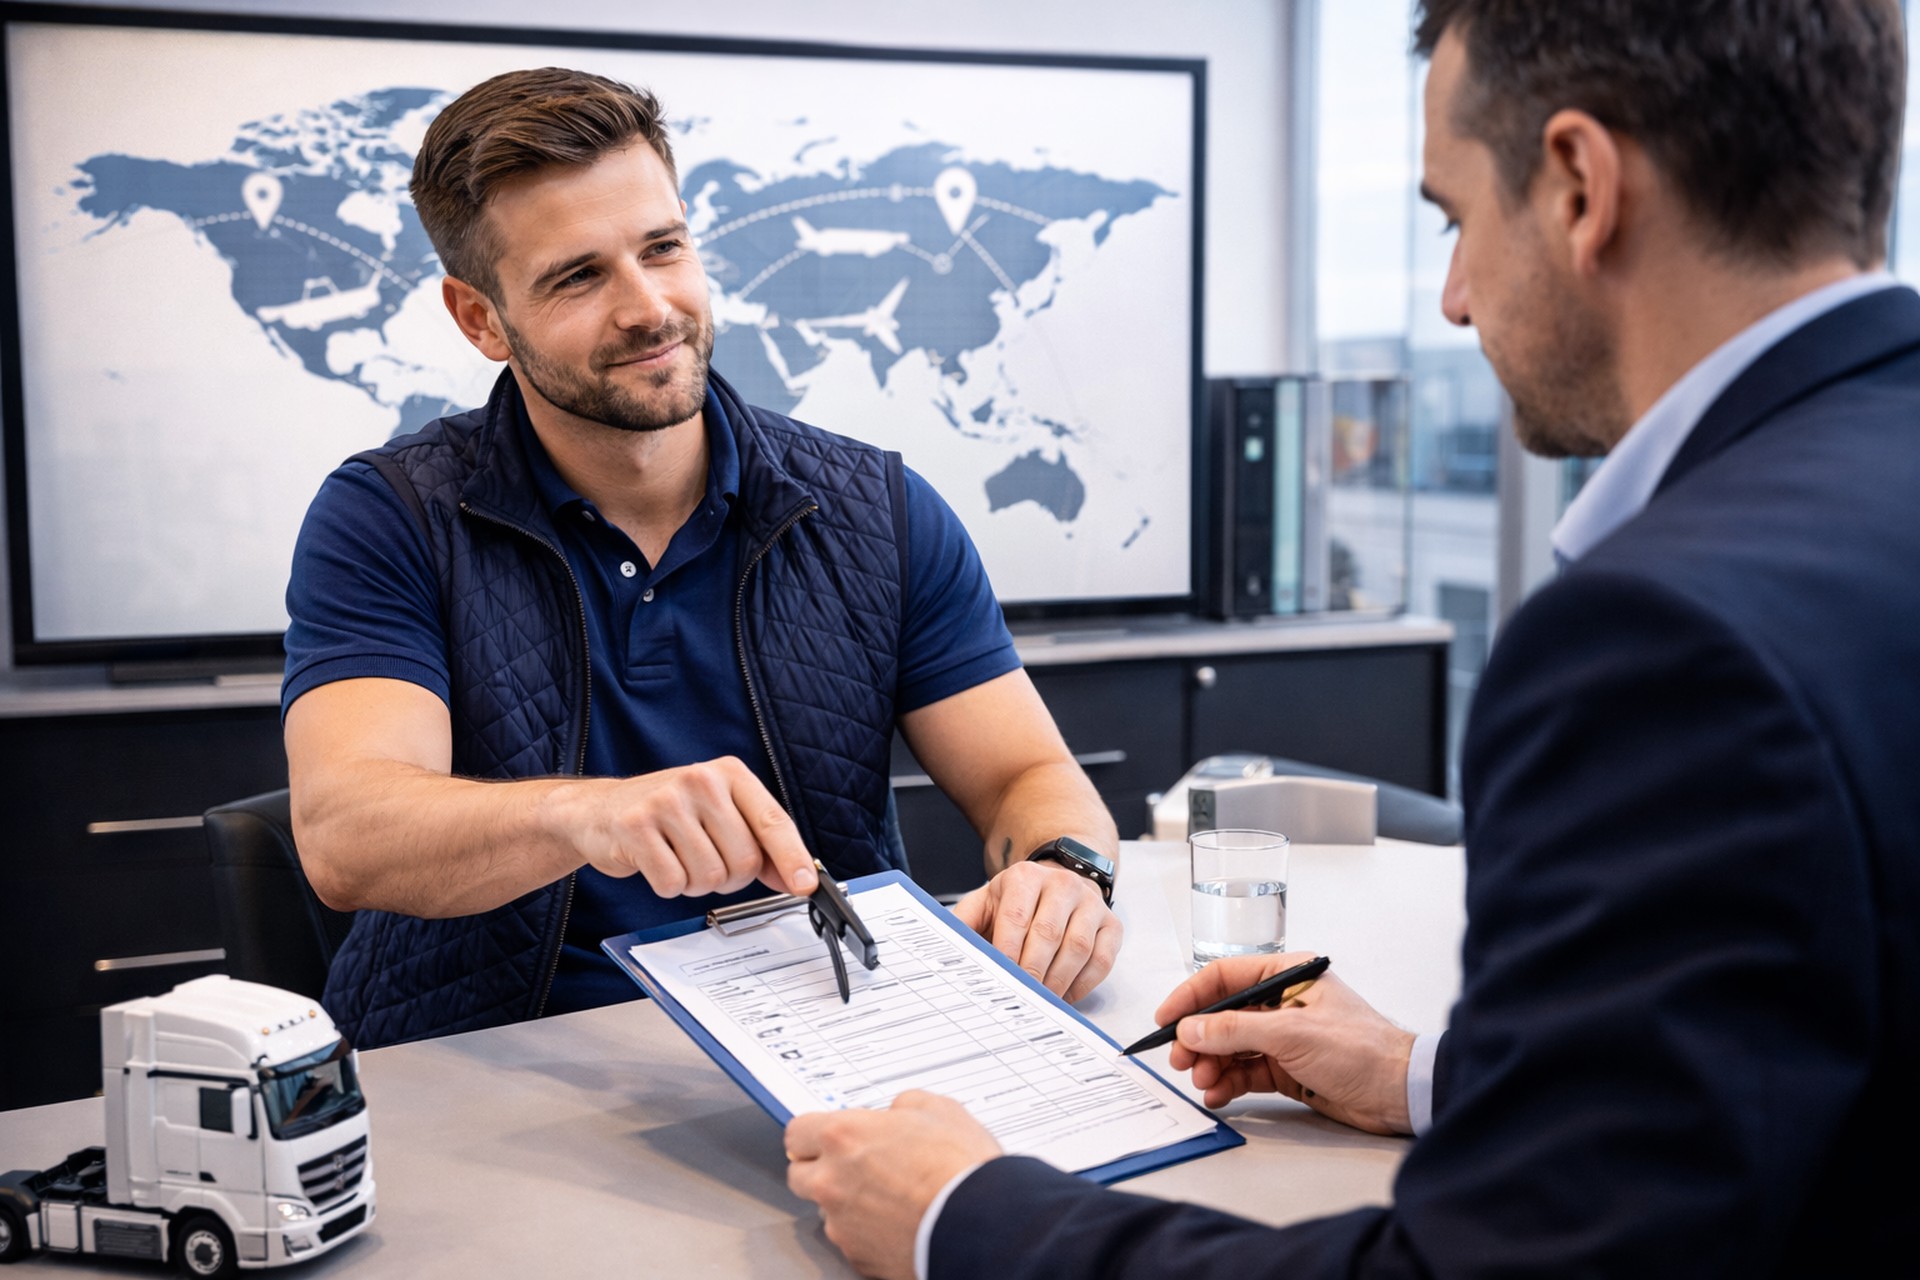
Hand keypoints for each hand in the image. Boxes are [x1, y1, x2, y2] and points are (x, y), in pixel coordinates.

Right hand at [568, 756, 817, 898]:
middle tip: (705, 861)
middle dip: (730, 877)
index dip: (792, 858)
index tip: (805, 886)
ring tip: (677, 857)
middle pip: (745, 860)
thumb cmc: (667, 815)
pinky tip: (656, 861)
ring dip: (697, 883)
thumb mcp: (718, 815)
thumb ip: (758, 844)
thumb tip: (797, 878)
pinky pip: (674, 883)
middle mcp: (702, 781)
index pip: (774, 821)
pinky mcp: (637, 827)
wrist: (599, 810)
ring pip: (711, 877)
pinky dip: (668, 885)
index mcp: (730, 774)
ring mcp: (668, 802)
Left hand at [786, 1091, 1001, 1279]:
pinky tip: (900, 1223)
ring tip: (890, 1198)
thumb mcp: (938, 1108)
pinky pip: (852, 1240)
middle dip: (821, 1168)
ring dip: (847, 1202)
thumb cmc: (961, 1166)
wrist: (981, 1225)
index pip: (796, 1132)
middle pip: (799, 1174)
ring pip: (826, 1210)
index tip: (827, 1136)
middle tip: (855, 1165)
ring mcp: (842, 1224)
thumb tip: (896, 1113)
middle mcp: (831, 1181)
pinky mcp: (858, 1257)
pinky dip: (869, 1232)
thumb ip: (903, 1106)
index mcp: (843, 1137)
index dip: (814, 1133)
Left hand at [951, 860, 1121, 1000]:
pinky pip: (1103, 958)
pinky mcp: (1111, 924)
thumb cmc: (1017, 901)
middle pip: (1048, 934)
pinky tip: (1066, 995)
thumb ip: (963, 924)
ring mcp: (1091, 903)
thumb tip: (943, 951)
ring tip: (1042, 1002)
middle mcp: (1062, 885)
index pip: (1016, 918)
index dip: (1007, 953)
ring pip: (1078, 947)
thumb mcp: (985, 903)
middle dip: (1032, 972)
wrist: (1059, 880)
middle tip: (1020, 998)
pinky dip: (1084, 983)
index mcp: (1025, 877)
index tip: (999, 980)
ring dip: (1058, 981)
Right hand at [1162, 951, 1414, 1134]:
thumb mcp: (1291, 1033)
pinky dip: (1229, 1083)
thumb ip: (1236, 1030)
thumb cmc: (1359, 1049)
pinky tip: (1218, 1094)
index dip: (1191, 996)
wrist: (1399, 1092)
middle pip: (1224, 1016)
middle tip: (1180, 1061)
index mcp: (1288, 976)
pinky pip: (1247, 1072)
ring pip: (1232, 1047)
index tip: (1166, 1019)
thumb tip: (1190, 1030)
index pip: (1226, 977)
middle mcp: (1283, 1003)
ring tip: (1203, 1082)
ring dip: (1212, 1064)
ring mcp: (1285, 1038)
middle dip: (1200, 1039)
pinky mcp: (1288, 1069)